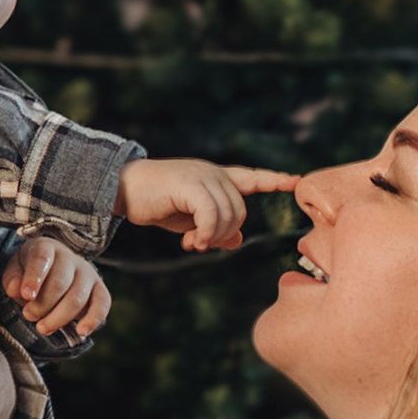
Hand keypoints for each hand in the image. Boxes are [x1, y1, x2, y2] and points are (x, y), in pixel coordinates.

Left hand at [2, 236, 109, 341]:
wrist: (52, 270)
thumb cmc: (30, 274)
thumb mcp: (14, 272)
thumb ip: (13, 280)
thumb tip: (19, 291)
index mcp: (46, 247)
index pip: (42, 258)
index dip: (34, 278)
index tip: (27, 295)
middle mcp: (70, 257)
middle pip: (60, 282)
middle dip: (42, 304)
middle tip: (28, 316)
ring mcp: (87, 272)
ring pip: (77, 297)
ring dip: (59, 317)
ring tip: (42, 328)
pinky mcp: (99, 289)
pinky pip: (102, 304)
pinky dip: (93, 319)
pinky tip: (81, 332)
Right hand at [116, 159, 303, 253]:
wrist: (123, 189)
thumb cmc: (155, 203)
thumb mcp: (189, 220)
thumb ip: (213, 227)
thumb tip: (238, 240)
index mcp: (214, 177)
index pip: (250, 177)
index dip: (272, 180)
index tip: (294, 181)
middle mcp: (213, 173)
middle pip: (240, 210)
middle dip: (224, 234)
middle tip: (199, 245)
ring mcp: (203, 175)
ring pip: (228, 215)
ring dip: (212, 237)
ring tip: (193, 244)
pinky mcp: (190, 184)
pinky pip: (211, 215)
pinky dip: (205, 233)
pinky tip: (190, 241)